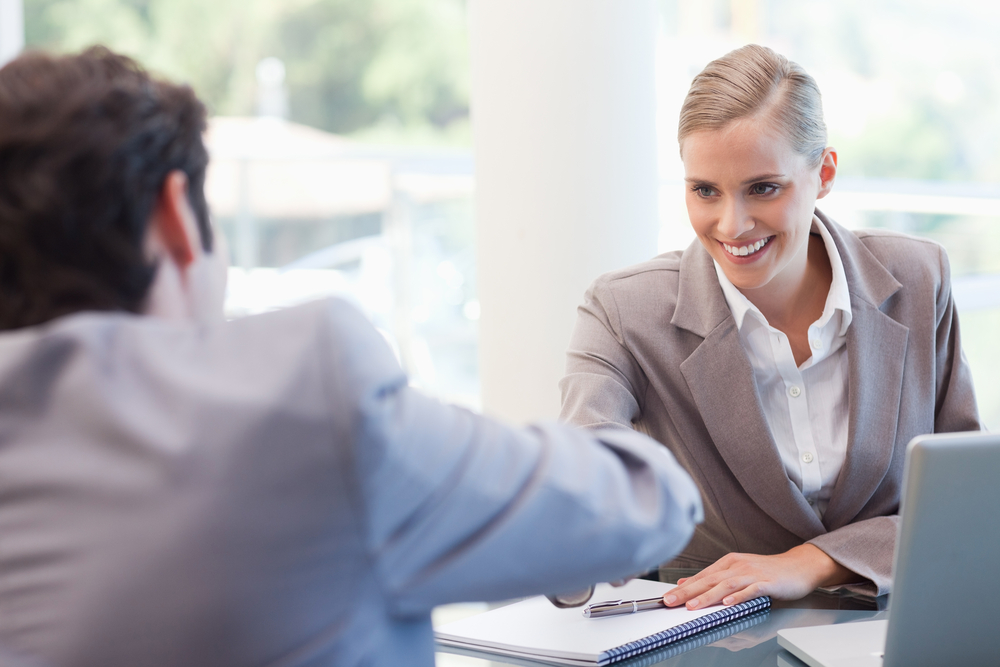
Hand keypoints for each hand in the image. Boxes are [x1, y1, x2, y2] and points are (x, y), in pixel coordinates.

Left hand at [662, 544, 858, 609]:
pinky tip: (728, 604)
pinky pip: (751, 590)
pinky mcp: (768, 583)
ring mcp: (753, 574)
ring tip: (693, 606)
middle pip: (710, 580)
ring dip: (708, 596)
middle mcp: (738, 566)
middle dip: (688, 592)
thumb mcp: (737, 571)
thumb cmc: (767, 571)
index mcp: (728, 563)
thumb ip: (713, 577)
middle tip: (671, 602)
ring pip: (726, 585)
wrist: (798, 566)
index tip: (667, 598)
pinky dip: (739, 597)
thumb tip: (687, 583)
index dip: (683, 587)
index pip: (702, 576)